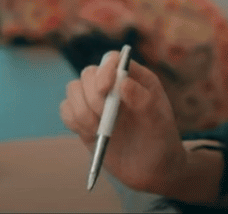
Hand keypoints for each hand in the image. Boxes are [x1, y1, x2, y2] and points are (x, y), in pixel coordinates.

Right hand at [60, 51, 187, 194]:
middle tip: (105, 116)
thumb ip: (144, 101)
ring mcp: (98, 102)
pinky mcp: (85, 120)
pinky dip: (73, 120)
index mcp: (137, 78)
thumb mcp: (159, 122)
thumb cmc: (161, 140)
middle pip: (89, 73)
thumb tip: (123, 83)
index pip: (113, 59)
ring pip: (74, 89)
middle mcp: (115, 86)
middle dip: (93, 95)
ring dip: (82, 109)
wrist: (152, 169)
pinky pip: (66, 110)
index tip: (105, 89)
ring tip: (99, 129)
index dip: (105, 69)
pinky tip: (91, 133)